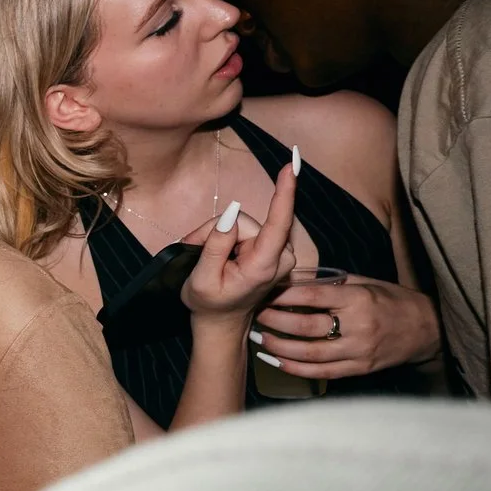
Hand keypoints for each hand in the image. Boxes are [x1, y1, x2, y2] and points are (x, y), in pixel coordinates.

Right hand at [180, 162, 299, 325]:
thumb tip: (231, 213)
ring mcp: (278, 253)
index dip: (284, 192)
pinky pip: (247, 230)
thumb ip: (215, 244)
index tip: (291, 166)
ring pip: (244, 224)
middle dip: (218, 231)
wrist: (222, 324)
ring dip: (221, 236)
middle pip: (245, 221)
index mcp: (264, 265)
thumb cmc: (209, 305)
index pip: (277, 223)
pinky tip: (221, 256)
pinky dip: (229, 238)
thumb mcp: (202, 279)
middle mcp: (279, 257)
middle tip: (199, 254)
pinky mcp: (273, 249)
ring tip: (209, 260)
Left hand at [252, 274, 441, 379]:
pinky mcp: (360, 369)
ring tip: (259, 340)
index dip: (284, 296)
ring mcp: (359, 351)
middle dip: (276, 321)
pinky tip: (277, 362)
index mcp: (359, 299)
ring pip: (310, 354)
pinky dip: (296, 369)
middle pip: (307, 327)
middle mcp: (358, 327)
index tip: (265, 292)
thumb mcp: (366, 284)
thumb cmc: (392, 301)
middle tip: (256, 315)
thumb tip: (294, 281)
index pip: (313, 297)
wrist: (426, 329)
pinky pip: (322, 373)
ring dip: (280, 348)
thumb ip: (333, 285)